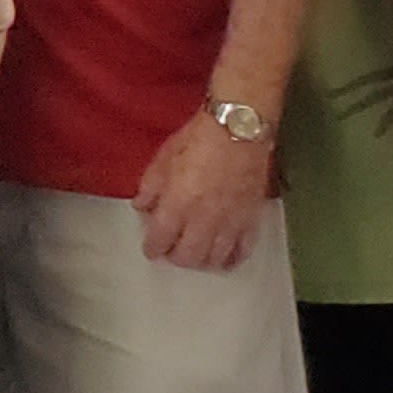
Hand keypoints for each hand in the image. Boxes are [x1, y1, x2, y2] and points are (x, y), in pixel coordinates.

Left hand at [131, 106, 271, 269]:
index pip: (161, 239)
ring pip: (214, 258)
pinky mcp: (250, 220)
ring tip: (194, 255)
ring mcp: (229, 223)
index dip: (153, 248)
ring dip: (201, 261)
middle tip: (171, 252)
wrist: (238, 131)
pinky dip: (231, 258)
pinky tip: (224, 258)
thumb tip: (142, 206)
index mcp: (178, 204)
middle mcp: (203, 220)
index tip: (150, 249)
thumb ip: (150, 186)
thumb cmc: (199, 140)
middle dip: (175, 257)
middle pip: (188, 256)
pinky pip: (242, 250)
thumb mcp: (163, 158)